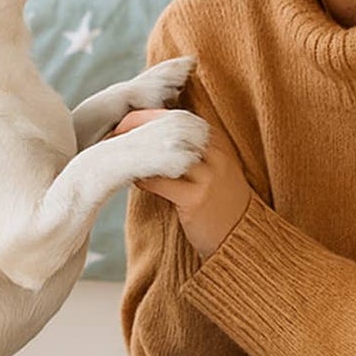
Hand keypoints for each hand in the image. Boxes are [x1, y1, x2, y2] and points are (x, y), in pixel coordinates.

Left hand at [111, 108, 252, 258]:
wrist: (241, 239)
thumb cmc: (219, 205)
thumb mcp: (213, 170)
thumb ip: (191, 152)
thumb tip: (151, 138)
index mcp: (219, 144)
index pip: (180, 116)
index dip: (150, 115)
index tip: (127, 121)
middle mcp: (216, 155)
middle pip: (171, 127)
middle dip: (138, 126)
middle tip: (114, 133)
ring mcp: (209, 176)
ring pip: (165, 152)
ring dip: (137, 150)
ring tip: (117, 153)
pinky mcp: (197, 199)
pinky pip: (161, 181)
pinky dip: (143, 177)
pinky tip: (132, 178)